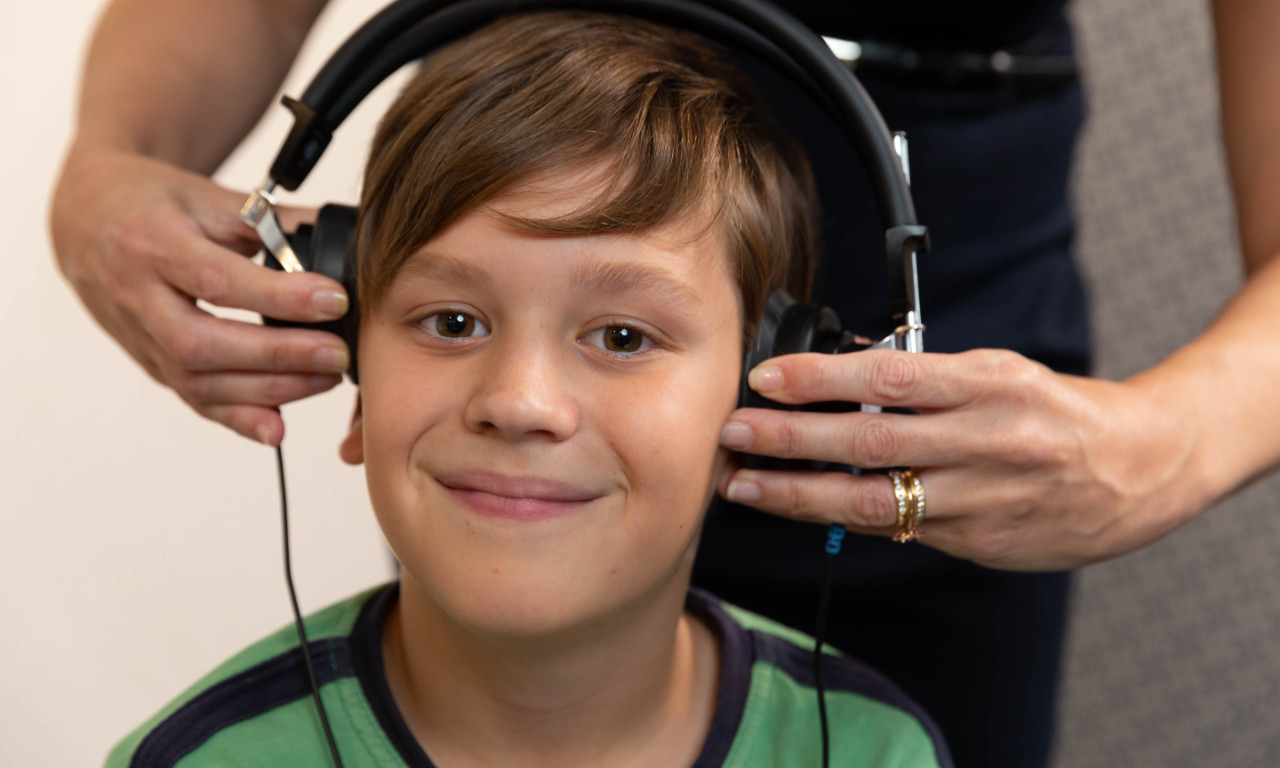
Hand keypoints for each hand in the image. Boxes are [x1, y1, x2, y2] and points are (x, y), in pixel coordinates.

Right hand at [50, 146, 349, 444]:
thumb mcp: (208, 196)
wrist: (88, 220)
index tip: (334, 301)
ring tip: (326, 378)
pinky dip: (237, 418)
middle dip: (277, 354)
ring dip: (270, 390)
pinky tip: (277, 428)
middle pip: (202, 343)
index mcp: (152, 241)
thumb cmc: (155, 204)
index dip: (278, 295)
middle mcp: (137, 295)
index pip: (215, 278)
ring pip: (197, 382)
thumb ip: (271, 221)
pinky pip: (191, 400)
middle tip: (337, 353)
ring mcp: (139, 337)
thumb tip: (341, 241)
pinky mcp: (149, 364)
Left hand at [716, 348, 1206, 569]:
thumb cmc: (1057, 410)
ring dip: (801, 493)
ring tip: (745, 485)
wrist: (1140, 469)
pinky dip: (846, 519)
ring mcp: (984, 499)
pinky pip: (901, 530)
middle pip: (871, 441)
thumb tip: (841, 382)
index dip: (822, 378)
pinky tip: (801, 510)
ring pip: (877, 500)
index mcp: (991, 384)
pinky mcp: (982, 542)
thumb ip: (928, 380)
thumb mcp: (999, 372)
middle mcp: (988, 441)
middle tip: (732, 434)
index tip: (766, 378)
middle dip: (791, 439)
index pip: (891, 376)